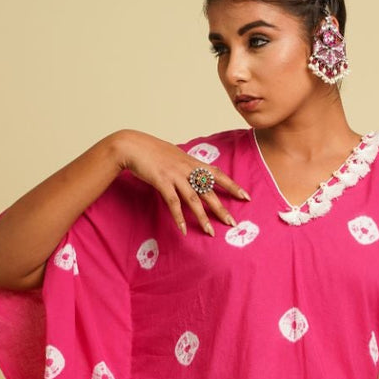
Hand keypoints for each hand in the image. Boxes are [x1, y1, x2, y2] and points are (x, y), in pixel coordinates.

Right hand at [114, 129, 250, 236]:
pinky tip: (183, 230)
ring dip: (203, 217)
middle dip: (221, 208)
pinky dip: (179, 217)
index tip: (245, 196)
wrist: (132, 146)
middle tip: (232, 223)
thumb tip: (198, 175)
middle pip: (209, 191)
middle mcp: (187, 169)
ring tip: (210, 232)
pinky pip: (173, 203)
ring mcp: (175, 176)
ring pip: (193, 199)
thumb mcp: (175, 156)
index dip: (232, 185)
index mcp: (191, 162)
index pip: (217, 174)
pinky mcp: (162, 182)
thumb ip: (187, 166)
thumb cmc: (152, 152)